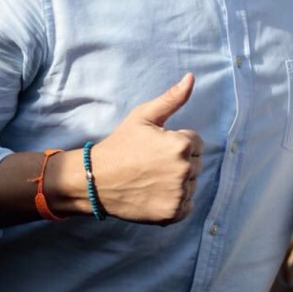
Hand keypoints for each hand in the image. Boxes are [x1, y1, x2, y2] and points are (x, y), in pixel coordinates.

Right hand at [87, 74, 203, 223]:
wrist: (96, 180)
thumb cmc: (120, 145)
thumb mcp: (144, 117)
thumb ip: (172, 98)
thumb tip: (191, 78)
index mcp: (181, 145)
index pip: (196, 142)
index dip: (177, 143)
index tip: (156, 148)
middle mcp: (184, 170)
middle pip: (196, 163)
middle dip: (179, 162)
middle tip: (152, 164)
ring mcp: (179, 194)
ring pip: (192, 184)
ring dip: (179, 182)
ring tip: (153, 178)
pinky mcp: (173, 213)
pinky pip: (187, 205)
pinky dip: (176, 201)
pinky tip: (156, 194)